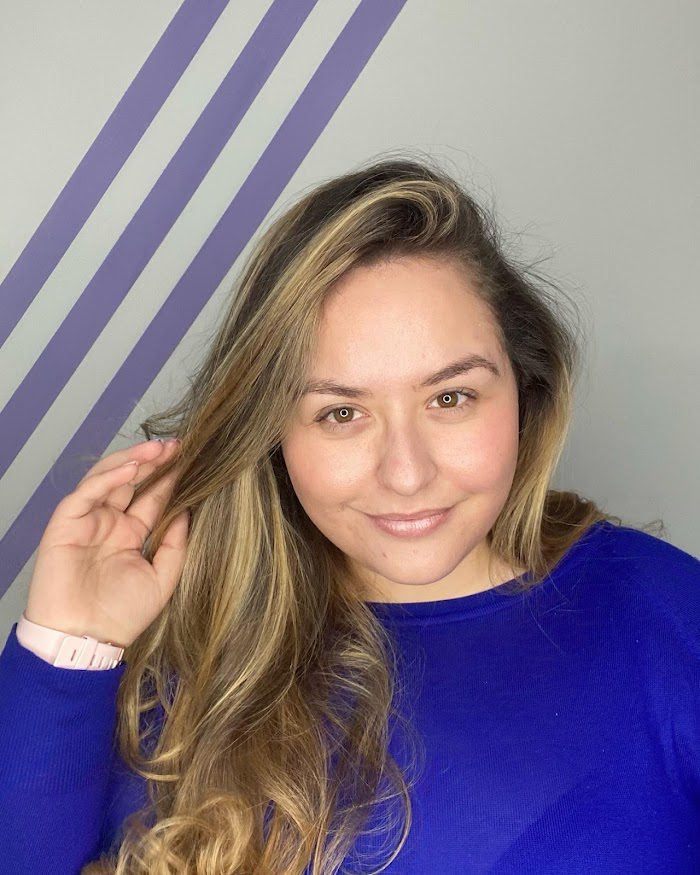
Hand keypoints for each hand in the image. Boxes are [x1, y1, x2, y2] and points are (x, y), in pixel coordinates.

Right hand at [24, 438, 189, 647]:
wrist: (86, 641)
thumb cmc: (121, 616)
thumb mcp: (162, 579)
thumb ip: (176, 545)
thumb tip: (188, 511)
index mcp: (131, 534)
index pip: (152, 498)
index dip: (170, 478)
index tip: (193, 460)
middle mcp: (109, 523)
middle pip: (132, 482)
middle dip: (154, 461)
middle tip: (178, 446)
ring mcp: (88, 521)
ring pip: (109, 478)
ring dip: (133, 460)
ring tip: (159, 448)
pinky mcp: (66, 523)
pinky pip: (87, 492)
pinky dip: (108, 477)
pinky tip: (132, 468)